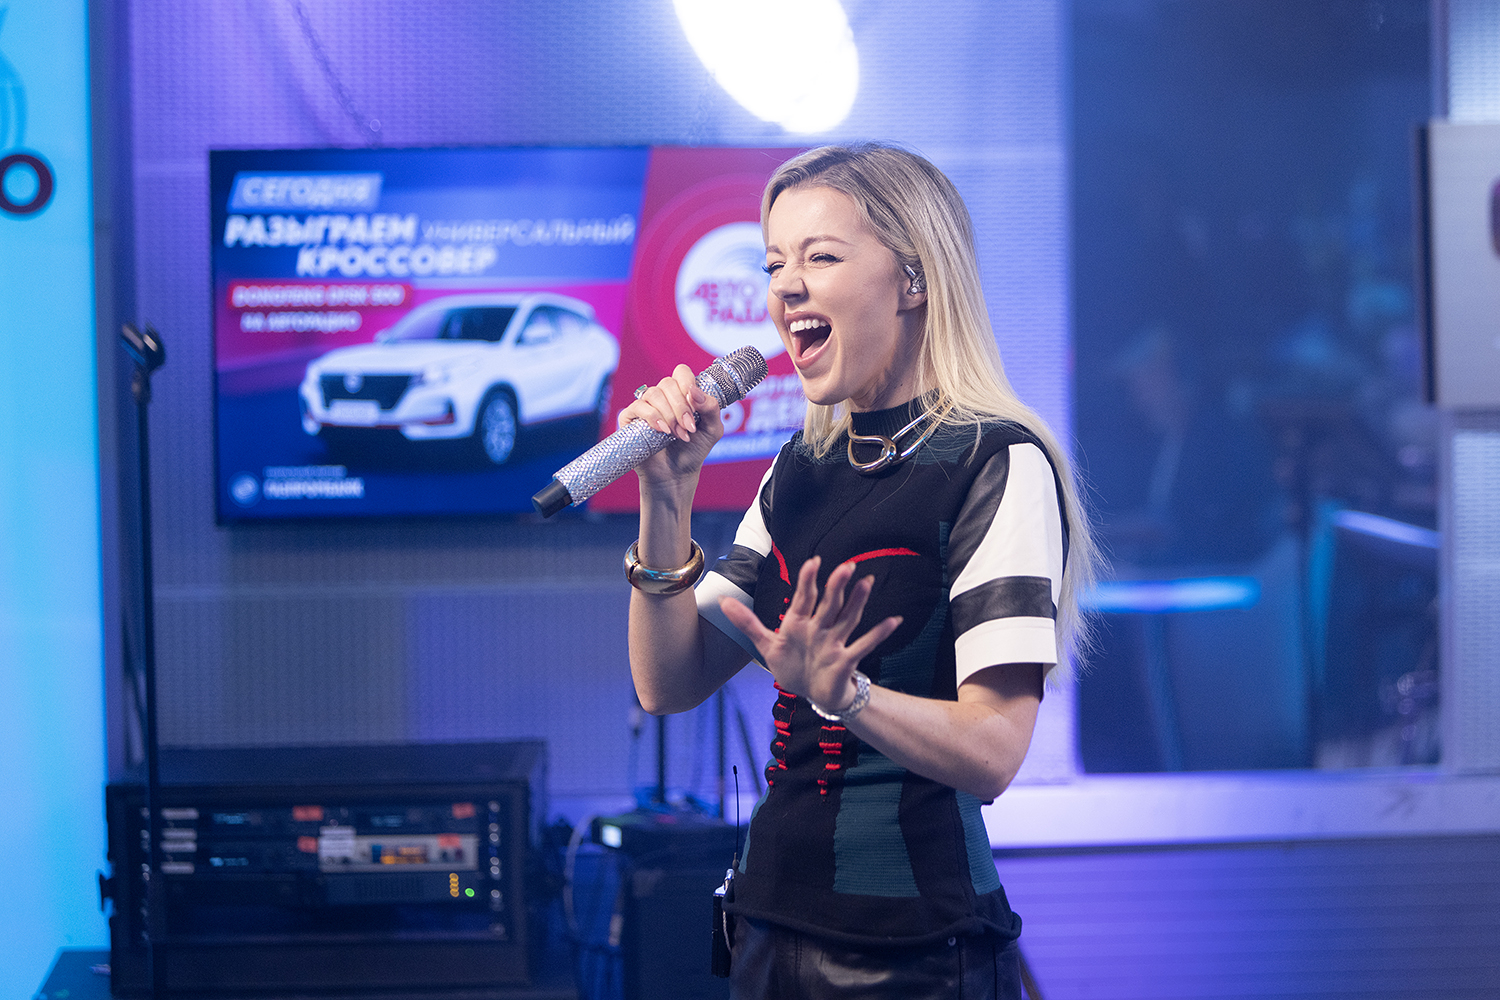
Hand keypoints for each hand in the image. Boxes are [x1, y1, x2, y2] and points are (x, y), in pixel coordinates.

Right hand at [620, 364, 724, 490]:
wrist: (677, 474)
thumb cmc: (694, 450)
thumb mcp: (713, 429)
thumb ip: (711, 407)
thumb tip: (694, 391)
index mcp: (682, 394)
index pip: (681, 373)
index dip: (688, 383)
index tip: (695, 404)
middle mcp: (662, 397)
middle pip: (668, 383)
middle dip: (681, 406)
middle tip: (689, 427)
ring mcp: (645, 406)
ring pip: (654, 394)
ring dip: (669, 415)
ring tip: (677, 434)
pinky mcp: (630, 418)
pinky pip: (638, 407)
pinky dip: (653, 417)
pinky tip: (662, 431)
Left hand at [718, 556, 901, 710]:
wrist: (812, 693)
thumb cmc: (792, 666)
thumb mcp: (767, 645)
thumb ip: (747, 623)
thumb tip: (722, 601)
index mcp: (800, 622)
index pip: (805, 597)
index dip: (808, 580)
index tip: (814, 561)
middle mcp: (820, 628)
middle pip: (830, 603)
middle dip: (837, 586)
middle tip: (847, 565)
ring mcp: (835, 642)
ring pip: (848, 618)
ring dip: (858, 601)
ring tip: (868, 582)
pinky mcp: (845, 660)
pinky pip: (864, 644)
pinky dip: (879, 633)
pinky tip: (894, 621)